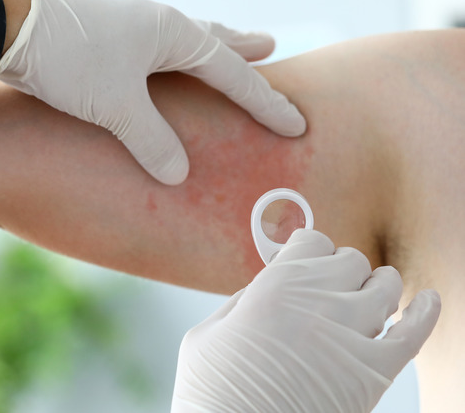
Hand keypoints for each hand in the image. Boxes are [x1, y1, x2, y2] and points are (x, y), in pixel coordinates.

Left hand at [0, 0, 305, 184]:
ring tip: (224, 47)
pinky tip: (157, 67)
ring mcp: (128, 26)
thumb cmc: (69, 60)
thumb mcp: (116, 106)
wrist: (11, 27)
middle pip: (211, 40)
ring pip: (180, 40)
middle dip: (241, 49)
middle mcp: (155, 23)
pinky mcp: (103, 37)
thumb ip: (152, 141)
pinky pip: (151, 50)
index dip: (265, 102)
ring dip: (205, 48)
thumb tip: (179, 175)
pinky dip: (168, 61)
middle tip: (269, 47)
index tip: (295, 123)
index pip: (232, 72)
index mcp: (171, 33)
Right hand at [171, 229, 440, 412]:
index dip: (308, 250)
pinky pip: (414, 331)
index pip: (312, 241)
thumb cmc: (211, 393)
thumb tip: (262, 289)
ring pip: (385, 286)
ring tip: (369, 295)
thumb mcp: (206, 335)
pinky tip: (428, 302)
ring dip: (377, 285)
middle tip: (330, 286)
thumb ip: (239, 304)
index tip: (304, 261)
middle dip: (340, 268)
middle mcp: (317, 303)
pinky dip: (425, 312)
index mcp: (273, 288)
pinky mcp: (373, 373)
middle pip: (351, 260)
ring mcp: (349, 336)